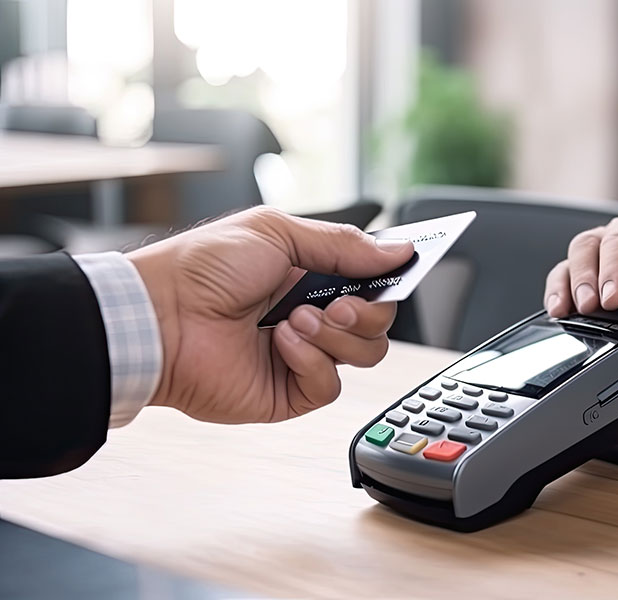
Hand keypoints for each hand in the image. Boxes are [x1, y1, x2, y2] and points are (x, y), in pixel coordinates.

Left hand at [126, 206, 413, 423]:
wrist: (161, 316)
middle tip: (336, 303)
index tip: (406, 267)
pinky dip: (312, 362)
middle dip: (367, 311)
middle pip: (379, 321)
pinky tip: (281, 344)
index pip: (373, 280)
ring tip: (295, 320)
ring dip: (337, 336)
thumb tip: (398, 251)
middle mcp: (314, 316)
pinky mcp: (289, 392)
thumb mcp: (277, 233)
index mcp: (313, 276)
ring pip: (366, 355)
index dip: (392, 276)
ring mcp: (303, 355)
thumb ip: (342, 244)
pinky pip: (330, 386)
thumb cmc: (205, 267)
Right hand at [544, 207, 617, 318]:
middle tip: (590, 307)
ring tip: (565, 311)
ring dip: (567, 284)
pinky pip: (566, 276)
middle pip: (591, 244)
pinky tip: (557, 313)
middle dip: (585, 276)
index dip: (614, 267)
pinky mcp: (593, 274)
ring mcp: (605, 255)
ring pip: (574, 257)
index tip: (612, 298)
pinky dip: (558, 292)